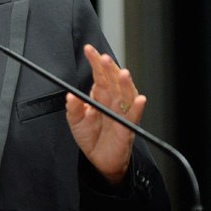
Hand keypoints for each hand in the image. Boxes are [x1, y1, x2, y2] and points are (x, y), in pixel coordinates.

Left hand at [65, 44, 145, 184]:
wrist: (98, 160)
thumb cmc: (90, 137)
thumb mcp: (76, 121)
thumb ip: (73, 108)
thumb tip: (70, 96)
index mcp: (101, 97)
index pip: (99, 76)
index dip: (96, 63)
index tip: (89, 49)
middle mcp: (113, 102)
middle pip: (113, 82)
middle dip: (109, 69)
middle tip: (104, 58)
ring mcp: (121, 114)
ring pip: (126, 96)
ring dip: (126, 85)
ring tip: (123, 73)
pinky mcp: (127, 129)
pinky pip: (133, 117)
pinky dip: (137, 108)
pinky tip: (140, 99)